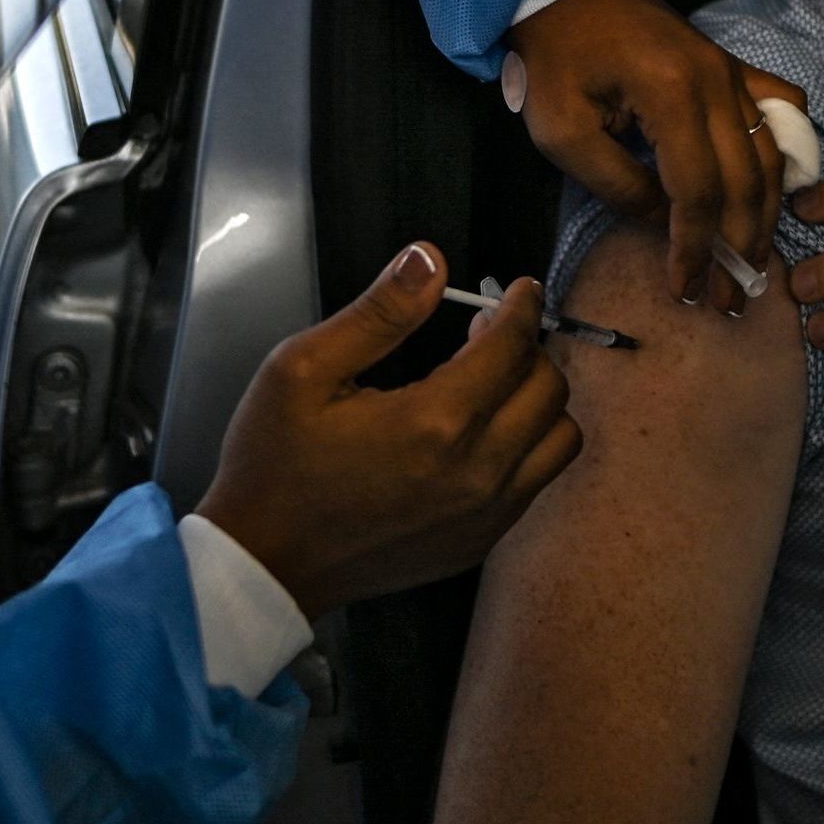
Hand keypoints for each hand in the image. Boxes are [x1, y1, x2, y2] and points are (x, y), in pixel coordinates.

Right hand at [194, 243, 581, 615]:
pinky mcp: (478, 542)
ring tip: (492, 383)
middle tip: (489, 333)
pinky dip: (527, 447)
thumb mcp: (304, 369)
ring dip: (538, 401)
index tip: (521, 291)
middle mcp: (475, 472)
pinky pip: (536, 482)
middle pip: (549, 389)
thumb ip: (379, 312)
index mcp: (435, 422)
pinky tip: (482, 433)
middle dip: (528, 348)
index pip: (513, 346)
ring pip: (559, 439)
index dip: (522, 307)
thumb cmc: (274, 467)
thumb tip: (429, 262)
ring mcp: (484, 514)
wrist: (264, 561)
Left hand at [507, 0, 807, 315]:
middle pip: (746, 181)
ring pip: (769, 154)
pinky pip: (780, 108)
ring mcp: (730, 70)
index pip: (699, 191)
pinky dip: (785, 152)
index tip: (686, 291)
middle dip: (739, 248)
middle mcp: (716, 81)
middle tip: (730, 299)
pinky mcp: (731, 65)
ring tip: (752, 263)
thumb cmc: (554, 59)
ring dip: (764, 215)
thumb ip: (619, 185)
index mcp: (670, 94)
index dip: (696, 248)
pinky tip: (778, 188)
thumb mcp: (564, 133)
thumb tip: (666, 223)